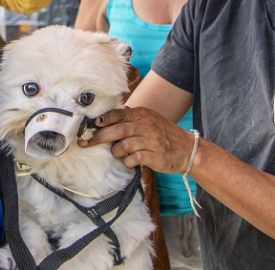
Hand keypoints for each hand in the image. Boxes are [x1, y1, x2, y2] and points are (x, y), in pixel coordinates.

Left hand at [79, 106, 195, 173]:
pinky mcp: (155, 156)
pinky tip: (130, 162)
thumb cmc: (163, 135)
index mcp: (143, 114)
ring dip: (116, 152)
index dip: (103, 119)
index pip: (119, 114)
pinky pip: (134, 159)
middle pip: (117, 130)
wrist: (187, 149)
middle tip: (87, 144)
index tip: (91, 125)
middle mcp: (146, 125)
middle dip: (99, 137)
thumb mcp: (149, 121)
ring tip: (119, 154)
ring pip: (124, 146)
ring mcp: (151, 141)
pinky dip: (128, 162)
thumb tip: (104, 122)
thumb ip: (130, 119)